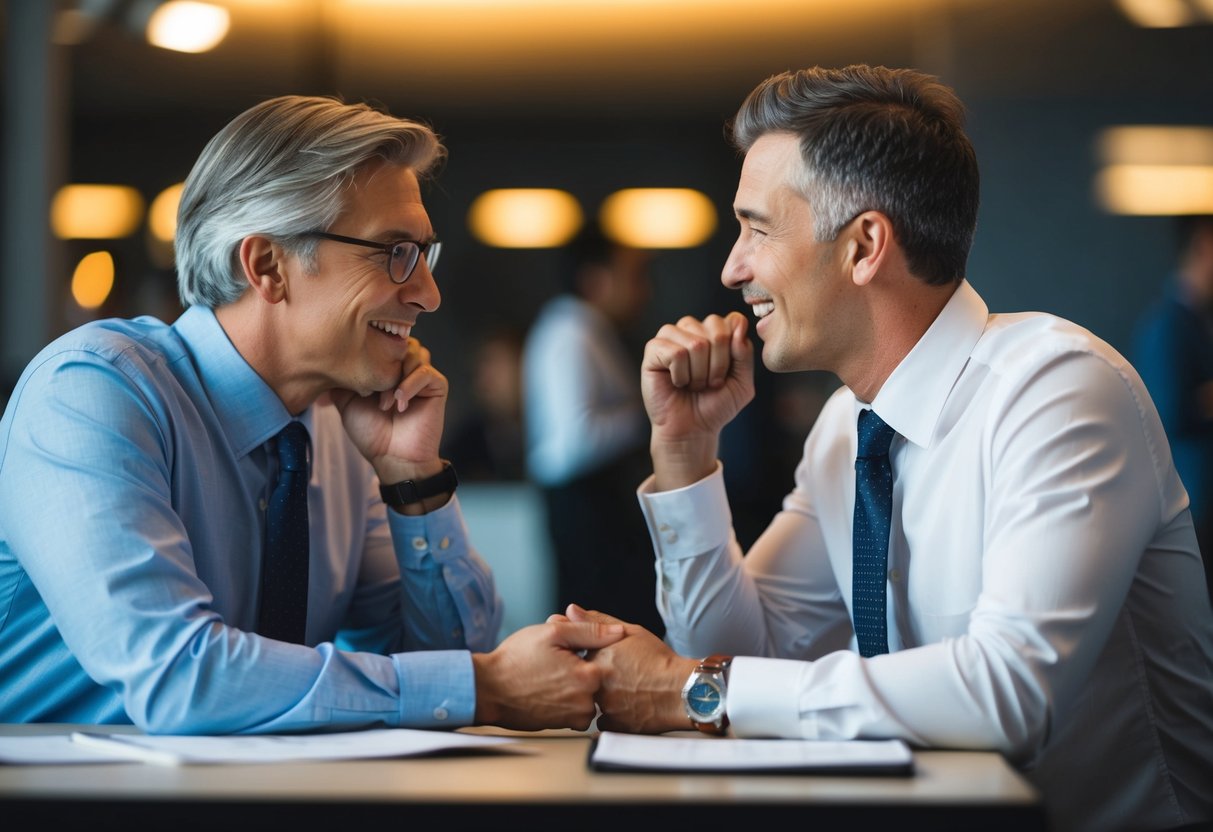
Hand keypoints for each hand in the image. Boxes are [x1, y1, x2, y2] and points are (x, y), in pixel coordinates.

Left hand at [328, 337, 447, 483]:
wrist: (392, 457)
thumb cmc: (371, 433)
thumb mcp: (346, 401)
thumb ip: (341, 378)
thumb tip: (325, 358)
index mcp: (386, 367)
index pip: (382, 339)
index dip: (369, 351)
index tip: (356, 372)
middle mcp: (405, 367)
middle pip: (399, 341)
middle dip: (383, 364)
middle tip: (370, 391)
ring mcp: (422, 375)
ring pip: (414, 352)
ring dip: (396, 377)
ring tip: (386, 404)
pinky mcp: (437, 385)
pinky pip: (426, 372)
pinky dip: (410, 385)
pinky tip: (400, 403)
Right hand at [471, 618, 624, 730]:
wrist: (488, 690)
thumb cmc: (516, 660)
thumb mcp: (553, 633)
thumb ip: (590, 631)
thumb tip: (619, 632)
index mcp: (588, 676)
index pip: (606, 658)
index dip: (587, 649)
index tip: (568, 649)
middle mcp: (585, 701)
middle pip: (597, 678)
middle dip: (581, 667)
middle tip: (554, 662)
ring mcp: (574, 717)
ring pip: (588, 694)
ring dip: (575, 686)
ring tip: (550, 676)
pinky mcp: (563, 726)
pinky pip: (576, 710)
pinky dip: (567, 701)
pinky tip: (548, 690)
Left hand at [556, 604, 695, 733]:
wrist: (682, 690)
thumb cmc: (660, 660)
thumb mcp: (631, 632)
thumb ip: (597, 621)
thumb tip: (571, 610)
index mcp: (596, 657)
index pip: (578, 655)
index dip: (593, 658)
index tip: (608, 660)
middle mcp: (596, 681)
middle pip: (586, 679)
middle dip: (598, 678)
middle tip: (620, 676)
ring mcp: (604, 705)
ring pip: (594, 701)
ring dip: (605, 697)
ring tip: (627, 691)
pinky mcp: (613, 724)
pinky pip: (604, 720)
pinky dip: (613, 715)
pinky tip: (628, 706)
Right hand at [641, 312, 754, 489]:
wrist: (692, 429)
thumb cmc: (715, 405)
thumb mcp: (742, 383)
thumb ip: (745, 353)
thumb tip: (738, 325)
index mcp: (715, 331)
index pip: (733, 321)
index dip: (734, 349)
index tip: (727, 373)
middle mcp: (693, 328)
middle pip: (717, 330)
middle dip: (718, 365)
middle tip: (709, 383)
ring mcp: (671, 336)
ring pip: (696, 343)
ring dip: (699, 373)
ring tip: (693, 384)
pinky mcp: (653, 349)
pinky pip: (676, 353)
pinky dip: (681, 375)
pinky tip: (677, 382)